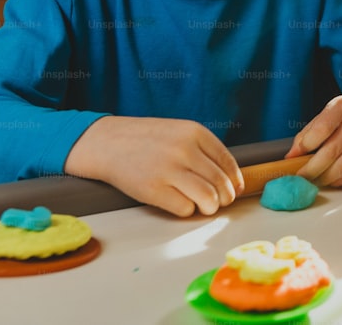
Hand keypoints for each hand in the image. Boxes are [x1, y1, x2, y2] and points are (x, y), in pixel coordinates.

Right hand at [64, 116, 243, 216]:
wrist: (107, 143)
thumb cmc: (146, 140)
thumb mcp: (179, 132)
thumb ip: (203, 150)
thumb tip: (231, 180)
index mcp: (195, 132)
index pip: (228, 162)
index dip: (234, 180)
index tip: (234, 190)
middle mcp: (185, 149)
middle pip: (221, 183)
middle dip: (224, 198)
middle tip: (218, 202)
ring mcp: (169, 170)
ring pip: (208, 199)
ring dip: (210, 207)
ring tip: (204, 206)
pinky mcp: (154, 190)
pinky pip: (185, 208)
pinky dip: (187, 210)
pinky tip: (179, 202)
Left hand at [285, 92, 341, 186]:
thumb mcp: (330, 111)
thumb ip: (310, 130)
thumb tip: (292, 154)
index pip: (321, 129)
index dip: (305, 146)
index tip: (293, 157)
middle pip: (331, 151)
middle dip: (312, 168)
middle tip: (300, 176)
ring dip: (325, 177)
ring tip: (313, 180)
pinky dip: (339, 179)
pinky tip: (329, 179)